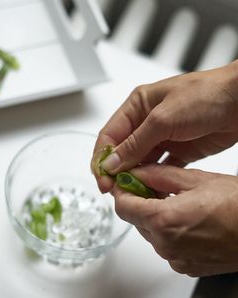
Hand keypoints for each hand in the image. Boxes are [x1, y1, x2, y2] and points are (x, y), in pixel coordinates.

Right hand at [92, 61, 237, 192]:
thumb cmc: (207, 95)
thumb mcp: (163, 119)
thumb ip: (135, 143)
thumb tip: (111, 162)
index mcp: (138, 106)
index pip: (110, 135)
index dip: (102, 157)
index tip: (102, 178)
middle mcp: (147, 122)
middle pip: (122, 151)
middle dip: (116, 170)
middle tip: (115, 190)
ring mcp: (163, 137)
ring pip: (140, 162)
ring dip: (135, 177)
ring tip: (132, 192)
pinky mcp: (179, 150)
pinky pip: (161, 169)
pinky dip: (155, 181)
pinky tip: (151, 190)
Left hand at [114, 164, 237, 276]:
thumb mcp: (195, 180)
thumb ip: (158, 175)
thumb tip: (136, 172)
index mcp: (164, 221)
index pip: (123, 206)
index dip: (122, 191)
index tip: (126, 182)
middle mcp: (166, 244)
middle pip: (135, 220)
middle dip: (139, 202)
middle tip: (152, 187)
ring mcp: (176, 258)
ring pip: (149, 232)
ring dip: (154, 216)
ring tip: (175, 202)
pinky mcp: (186, 266)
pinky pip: (165, 245)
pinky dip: (167, 231)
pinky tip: (185, 219)